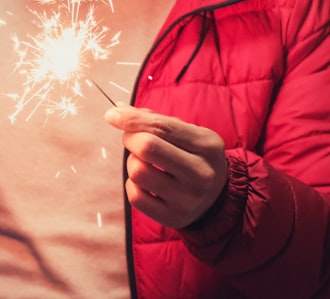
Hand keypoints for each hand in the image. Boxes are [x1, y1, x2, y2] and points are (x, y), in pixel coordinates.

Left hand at [104, 104, 227, 229]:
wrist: (217, 197)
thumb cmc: (194, 156)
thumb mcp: (187, 133)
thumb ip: (156, 120)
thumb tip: (117, 110)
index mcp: (207, 145)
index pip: (162, 127)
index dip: (132, 119)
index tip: (112, 114)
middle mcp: (201, 173)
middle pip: (147, 148)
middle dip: (131, 137)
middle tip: (132, 138)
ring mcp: (188, 199)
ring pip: (138, 172)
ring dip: (132, 162)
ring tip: (142, 161)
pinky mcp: (173, 218)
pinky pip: (135, 196)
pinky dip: (133, 184)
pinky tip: (145, 182)